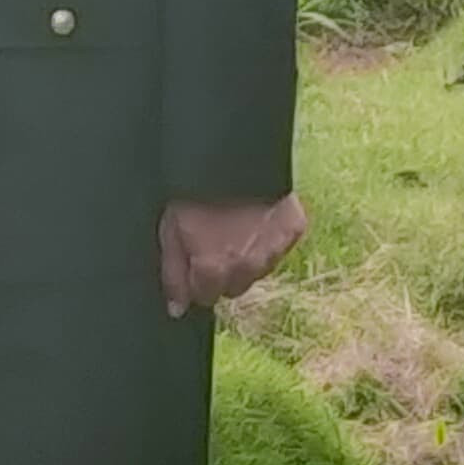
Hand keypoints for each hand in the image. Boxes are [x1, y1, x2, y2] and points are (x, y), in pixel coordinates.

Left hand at [159, 193, 307, 317]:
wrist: (233, 153)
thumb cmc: (194, 189)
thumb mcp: (170, 229)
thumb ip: (173, 274)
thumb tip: (177, 310)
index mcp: (214, 269)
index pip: (205, 297)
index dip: (196, 280)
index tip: (194, 259)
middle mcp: (247, 267)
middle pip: (233, 288)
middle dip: (222, 272)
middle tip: (213, 240)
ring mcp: (274, 250)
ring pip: (257, 270)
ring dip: (246, 257)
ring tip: (234, 224)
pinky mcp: (293, 230)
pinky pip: (279, 247)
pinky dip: (268, 238)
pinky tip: (255, 216)